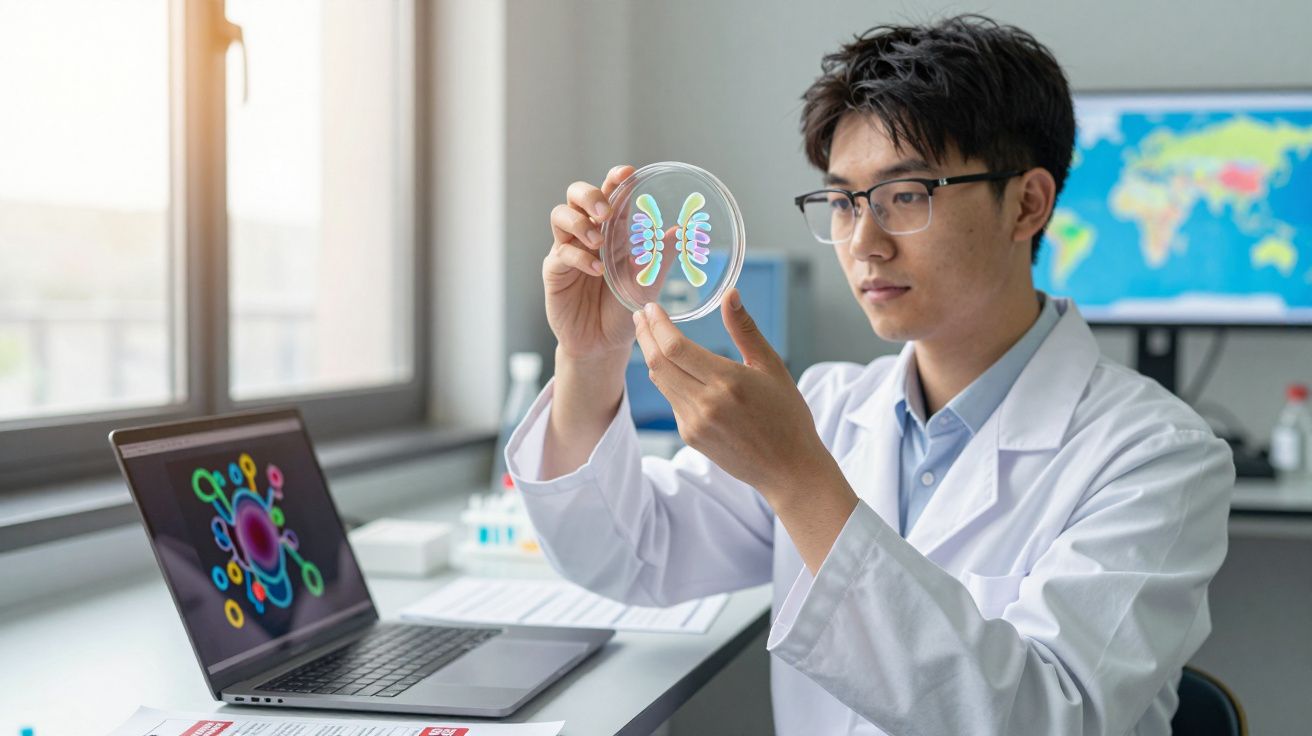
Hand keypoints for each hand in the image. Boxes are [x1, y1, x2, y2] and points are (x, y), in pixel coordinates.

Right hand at [543, 164, 673, 362]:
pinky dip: (580, 258)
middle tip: (605, 210)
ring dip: (580, 223)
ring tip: (598, 240)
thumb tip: (681, 230)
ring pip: (561, 216)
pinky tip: (597, 270)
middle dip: (589, 195)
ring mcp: (568, 250)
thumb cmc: (624, 309)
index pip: (610, 195)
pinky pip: (561, 254)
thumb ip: (661, 255)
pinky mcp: (555, 271)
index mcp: (613, 231)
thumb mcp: (648, 281)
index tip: (628, 173)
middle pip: (576, 195)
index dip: (615, 180)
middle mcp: (588, 234)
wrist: (604, 343)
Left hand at [632, 288, 835, 501]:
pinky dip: (669, 381)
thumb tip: (729, 294)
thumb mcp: (771, 367)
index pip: (675, 347)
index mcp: (728, 381)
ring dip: (652, 357)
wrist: (788, 469)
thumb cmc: (787, 415)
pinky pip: (672, 401)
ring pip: (660, 382)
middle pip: (658, 363)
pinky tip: (675, 370)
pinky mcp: (690, 437)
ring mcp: (694, 424)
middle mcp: (706, 404)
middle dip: (645, 336)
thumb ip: (745, 330)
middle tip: (641, 317)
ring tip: (651, 336)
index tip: (650, 308)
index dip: (657, 325)